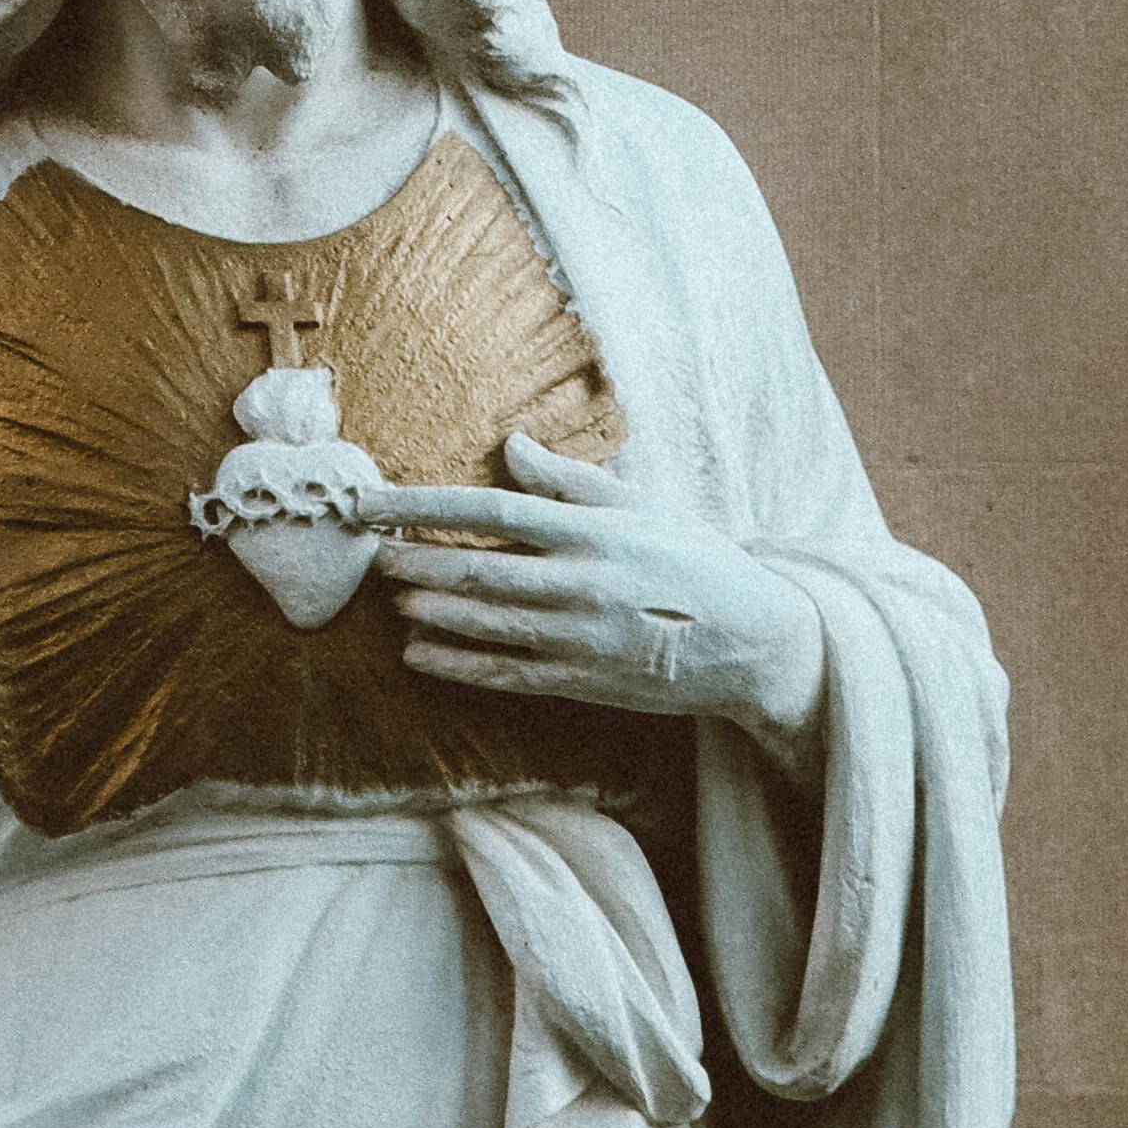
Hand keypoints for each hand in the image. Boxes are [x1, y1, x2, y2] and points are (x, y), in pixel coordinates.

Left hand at [379, 434, 825, 769]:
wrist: (754, 643)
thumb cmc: (696, 561)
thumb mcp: (642, 506)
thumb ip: (571, 480)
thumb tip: (513, 445)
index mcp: (591, 531)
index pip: (491, 509)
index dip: (425, 506)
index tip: (378, 504)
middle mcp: (580, 584)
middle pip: (477, 570)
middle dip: (417, 563)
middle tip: (374, 555)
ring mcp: (579, 639)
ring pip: (485, 624)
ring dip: (430, 613)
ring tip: (391, 600)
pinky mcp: (582, 682)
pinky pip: (506, 674)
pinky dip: (458, 667)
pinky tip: (419, 657)